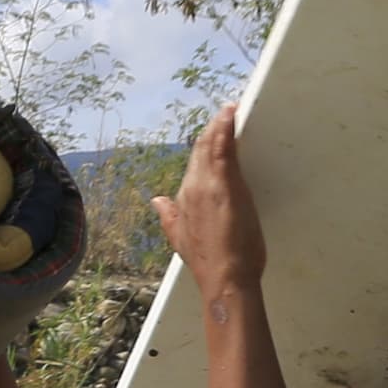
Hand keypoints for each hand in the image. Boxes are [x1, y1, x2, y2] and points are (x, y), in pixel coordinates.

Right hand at [154, 105, 264, 290]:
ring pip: (211, 146)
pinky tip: (230, 114)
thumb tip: (157, 201)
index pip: (193, 164)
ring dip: (219, 125)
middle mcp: (192, 187)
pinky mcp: (225, 184)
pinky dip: (225, 128)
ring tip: (228, 109)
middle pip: (200, 150)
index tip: (210, 133)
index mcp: (183, 198)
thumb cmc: (210, 263)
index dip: (202, 147)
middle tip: (223, 112)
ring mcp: (208, 184)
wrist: (224, 278)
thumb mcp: (181, 238)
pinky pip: (224, 148)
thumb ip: (169, 216)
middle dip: (211, 131)